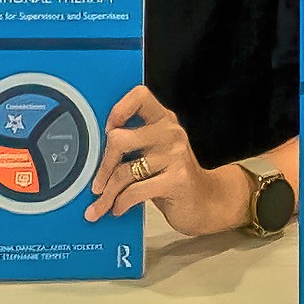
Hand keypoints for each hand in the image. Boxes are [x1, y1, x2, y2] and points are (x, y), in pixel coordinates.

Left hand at [85, 86, 241, 234]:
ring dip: (107, 194)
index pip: (139, 96)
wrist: (207, 203)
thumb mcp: (157, 153)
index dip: (118, 110)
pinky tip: (118, 208)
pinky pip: (134, 191)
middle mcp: (170, 133)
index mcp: (164, 120)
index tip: (107, 131)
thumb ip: (135, 145)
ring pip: (123, 172)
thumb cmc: (174, 178)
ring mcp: (175, 156)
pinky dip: (120, 203)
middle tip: (97, 183)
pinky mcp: (176, 180)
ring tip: (101, 204)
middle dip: (103, 166)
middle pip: (119, 139)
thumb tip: (95, 155)